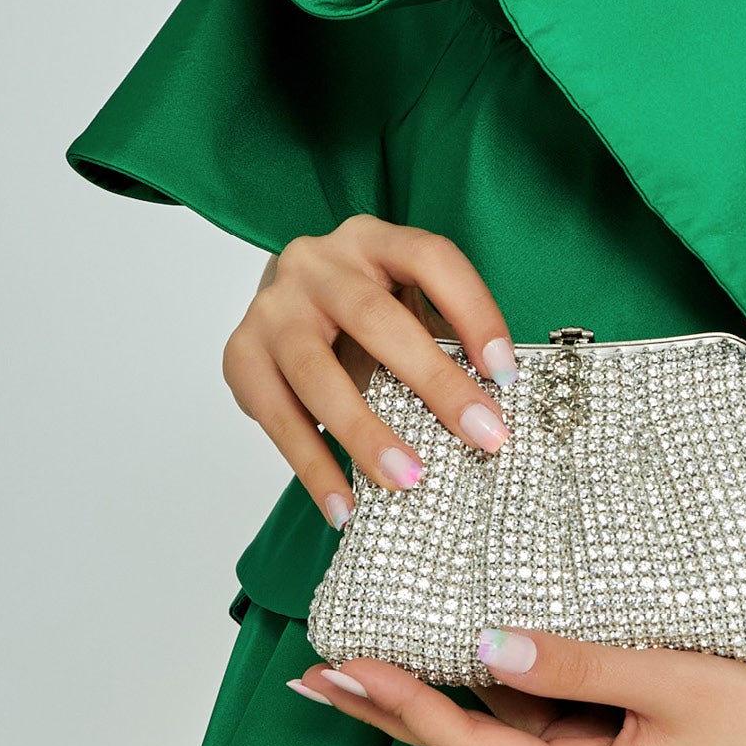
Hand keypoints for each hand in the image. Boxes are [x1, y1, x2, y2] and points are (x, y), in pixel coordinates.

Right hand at [222, 216, 518, 528]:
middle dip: (435, 382)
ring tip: (409, 481)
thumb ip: (435, 333)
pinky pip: (279, 420)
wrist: (280, 304)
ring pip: (318, 373)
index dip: (473, 311)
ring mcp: (272, 308)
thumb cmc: (359, 311)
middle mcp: (315, 263)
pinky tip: (345, 507)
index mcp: (370, 238)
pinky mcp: (240, 356)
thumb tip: (489, 408)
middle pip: (375, 319)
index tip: (506, 373)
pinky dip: (314, 468)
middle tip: (482, 436)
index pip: (429, 258)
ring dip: (367, 434)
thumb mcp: (399, 299)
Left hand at [286, 625, 745, 745]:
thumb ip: (574, 661)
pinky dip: (504, 681)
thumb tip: (486, 645)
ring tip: (374, 651)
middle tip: (318, 675)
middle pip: (468, 744)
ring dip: (446, 689)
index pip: (473, 745)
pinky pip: (544, 714)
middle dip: (392, 708)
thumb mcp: (666, 676)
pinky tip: (471, 647)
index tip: (347, 669)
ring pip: (505, 724)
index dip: (404, 704)